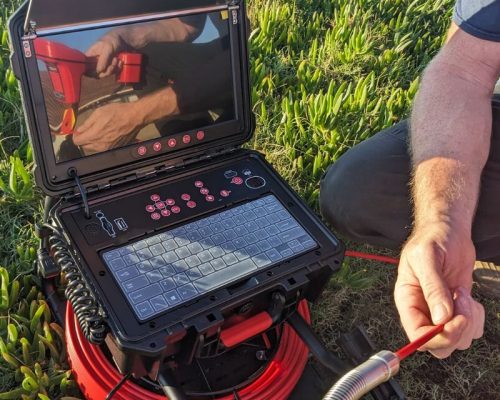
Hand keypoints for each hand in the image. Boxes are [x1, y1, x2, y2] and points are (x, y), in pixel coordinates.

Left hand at [73, 102, 142, 152]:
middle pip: (85, 146)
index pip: (77, 141)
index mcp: (95, 135)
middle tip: (88, 130)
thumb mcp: (99, 112)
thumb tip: (79, 130)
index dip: (76, 135)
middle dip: (84, 139)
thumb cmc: (118, 112)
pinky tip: (106, 133)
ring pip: (94, 148)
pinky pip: (103, 148)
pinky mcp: (115, 148)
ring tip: (98, 131)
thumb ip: (87, 123)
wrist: (135, 117)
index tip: (78, 131)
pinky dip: (102, 143)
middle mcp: (101, 144)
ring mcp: (109, 147)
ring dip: (93, 141)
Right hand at [86, 27, 148, 77]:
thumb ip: (103, 59)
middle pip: (96, 74)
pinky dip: (118, 69)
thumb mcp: (108, 47)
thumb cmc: (113, 40)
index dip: (89, 71)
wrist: (125, 41)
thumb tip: (98, 71)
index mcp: (90, 55)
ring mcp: (103, 65)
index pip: (84, 68)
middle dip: (106, 70)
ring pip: (105, 74)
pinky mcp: (111, 68)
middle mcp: (95, 62)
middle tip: (114, 60)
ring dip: (113, 68)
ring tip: (118, 59)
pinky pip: (112, 73)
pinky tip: (121, 62)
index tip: (99, 69)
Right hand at [394, 222, 484, 357]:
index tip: (455, 321)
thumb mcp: (426, 258)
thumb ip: (433, 287)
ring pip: (458, 341)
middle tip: (463, 305)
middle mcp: (422, 311)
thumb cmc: (432, 239)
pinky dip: (476, 318)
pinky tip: (468, 296)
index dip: (437, 336)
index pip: (417, 336)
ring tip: (463, 294)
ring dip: (469, 322)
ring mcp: (441, 313)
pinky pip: (471, 330)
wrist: (448, 231)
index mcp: (407, 301)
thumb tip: (441, 319)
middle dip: (456, 333)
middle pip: (438, 346)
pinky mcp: (458, 310)